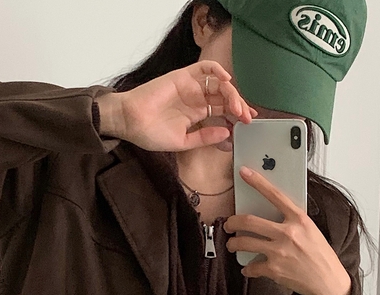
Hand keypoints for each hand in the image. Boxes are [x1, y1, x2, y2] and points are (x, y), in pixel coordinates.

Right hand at [100, 60, 256, 151]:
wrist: (131, 122)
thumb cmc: (151, 134)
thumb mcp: (183, 142)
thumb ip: (205, 138)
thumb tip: (227, 133)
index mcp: (197, 114)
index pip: (223, 111)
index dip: (237, 114)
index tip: (248, 123)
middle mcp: (196, 99)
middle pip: (224, 97)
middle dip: (239, 106)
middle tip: (246, 117)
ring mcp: (191, 87)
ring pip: (218, 84)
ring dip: (231, 93)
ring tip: (238, 107)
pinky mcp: (183, 76)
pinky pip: (204, 68)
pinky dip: (217, 70)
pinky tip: (226, 80)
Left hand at [224, 167, 351, 294]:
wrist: (328, 282)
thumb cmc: (321, 256)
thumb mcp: (311, 231)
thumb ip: (293, 221)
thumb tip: (272, 214)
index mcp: (299, 219)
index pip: (275, 195)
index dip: (257, 182)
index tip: (244, 173)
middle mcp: (288, 233)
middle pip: (249, 221)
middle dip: (232, 223)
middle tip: (229, 225)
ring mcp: (279, 252)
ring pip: (244, 243)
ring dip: (233, 244)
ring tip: (232, 245)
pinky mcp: (274, 270)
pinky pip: (251, 267)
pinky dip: (247, 269)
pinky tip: (249, 268)